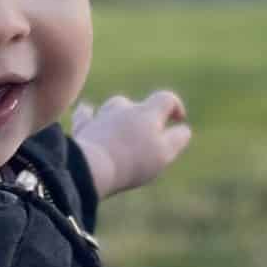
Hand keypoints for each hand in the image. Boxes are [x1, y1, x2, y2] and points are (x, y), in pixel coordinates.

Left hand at [73, 89, 191, 199]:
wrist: (92, 167)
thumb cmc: (132, 161)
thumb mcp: (165, 153)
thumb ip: (178, 139)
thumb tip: (184, 130)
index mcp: (148, 113)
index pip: (166, 98)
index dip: (175, 106)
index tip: (178, 120)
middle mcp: (124, 109)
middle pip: (138, 105)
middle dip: (145, 115)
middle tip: (148, 134)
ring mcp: (102, 117)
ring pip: (113, 107)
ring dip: (119, 113)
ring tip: (122, 122)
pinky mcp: (83, 129)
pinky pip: (84, 115)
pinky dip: (87, 113)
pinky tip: (86, 110)